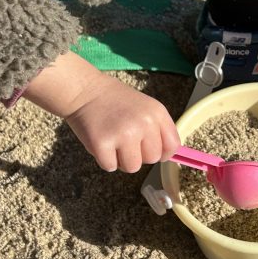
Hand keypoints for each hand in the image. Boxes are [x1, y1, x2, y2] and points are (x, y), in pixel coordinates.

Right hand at [64, 75, 179, 172]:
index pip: (172, 146)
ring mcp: (123, 134)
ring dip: (121, 159)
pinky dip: (104, 159)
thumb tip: (166, 156)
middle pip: (152, 159)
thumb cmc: (115, 102)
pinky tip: (101, 141)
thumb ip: (157, 129)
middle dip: (139, 154)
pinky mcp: (102, 144)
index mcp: (157, 113)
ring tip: (113, 141)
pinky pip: (110, 167)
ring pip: (133, 167)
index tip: (149, 148)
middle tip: (124, 139)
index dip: (161, 152)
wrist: (85, 90)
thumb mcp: (145, 108)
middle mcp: (144, 123)